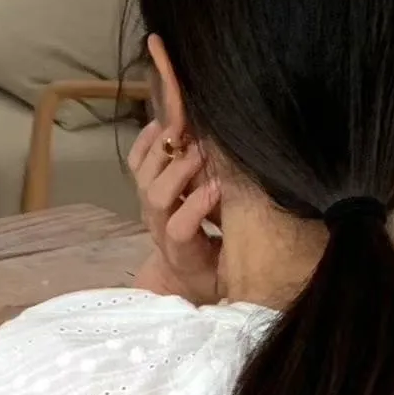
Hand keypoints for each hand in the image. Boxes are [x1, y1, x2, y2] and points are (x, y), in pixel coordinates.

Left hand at [128, 120, 221, 304]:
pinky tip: (164, 119)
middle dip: (179, 168)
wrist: (183, 275)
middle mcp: (158, 230)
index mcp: (181, 255)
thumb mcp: (230, 272)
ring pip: (144, 175)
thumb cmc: (214, 272)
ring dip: (164, 146)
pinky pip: (137, 162)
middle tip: (205, 147)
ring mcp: (148, 209)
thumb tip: (256, 212)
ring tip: (184, 120)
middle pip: (156, 196)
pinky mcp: (144, 192)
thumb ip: (239, 246)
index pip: (179, 229)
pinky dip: (147, 139)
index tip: (221, 186)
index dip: (196, 205)